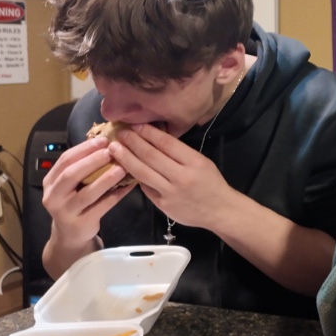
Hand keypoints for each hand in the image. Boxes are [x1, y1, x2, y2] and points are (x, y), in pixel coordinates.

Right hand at [42, 137, 135, 247]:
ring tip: (122, 168)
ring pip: (87, 193)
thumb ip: (82, 167)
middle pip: (71, 174)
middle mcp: (53, 196)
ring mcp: (65, 212)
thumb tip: (108, 144)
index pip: (65, 160)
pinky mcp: (81, 224)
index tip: (103, 140)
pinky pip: (101, 207)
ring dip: (105, 179)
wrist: (70, 235)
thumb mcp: (71, 185)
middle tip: (111, 151)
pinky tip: (129, 185)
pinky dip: (116, 195)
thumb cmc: (74, 202)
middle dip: (92, 161)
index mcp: (50, 181)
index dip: (84, 148)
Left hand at [108, 123, 235, 229]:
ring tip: (115, 148)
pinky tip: (124, 167)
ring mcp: (170, 193)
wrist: (220, 210)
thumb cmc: (211, 182)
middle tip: (120, 133)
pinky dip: (135, 176)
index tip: (135, 125)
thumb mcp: (202, 162)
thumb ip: (180, 153)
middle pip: (151, 156)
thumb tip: (154, 140)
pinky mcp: (163, 206)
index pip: (166, 144)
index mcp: (194, 162)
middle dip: (133, 142)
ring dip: (126, 158)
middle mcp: (181, 177)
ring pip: (143, 172)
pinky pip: (145, 188)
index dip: (148, 133)